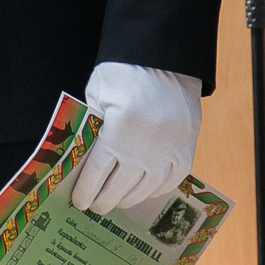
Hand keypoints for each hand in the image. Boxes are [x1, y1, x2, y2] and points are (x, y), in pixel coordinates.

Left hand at [69, 63, 202, 213]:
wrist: (168, 58)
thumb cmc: (127, 72)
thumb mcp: (99, 94)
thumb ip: (91, 127)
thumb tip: (81, 161)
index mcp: (118, 131)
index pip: (96, 173)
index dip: (85, 191)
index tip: (79, 201)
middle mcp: (143, 147)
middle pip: (117, 187)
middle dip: (102, 200)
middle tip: (95, 205)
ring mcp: (167, 152)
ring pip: (142, 190)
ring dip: (126, 199)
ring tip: (116, 200)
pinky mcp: (185, 151)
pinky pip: (168, 182)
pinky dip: (153, 190)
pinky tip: (142, 190)